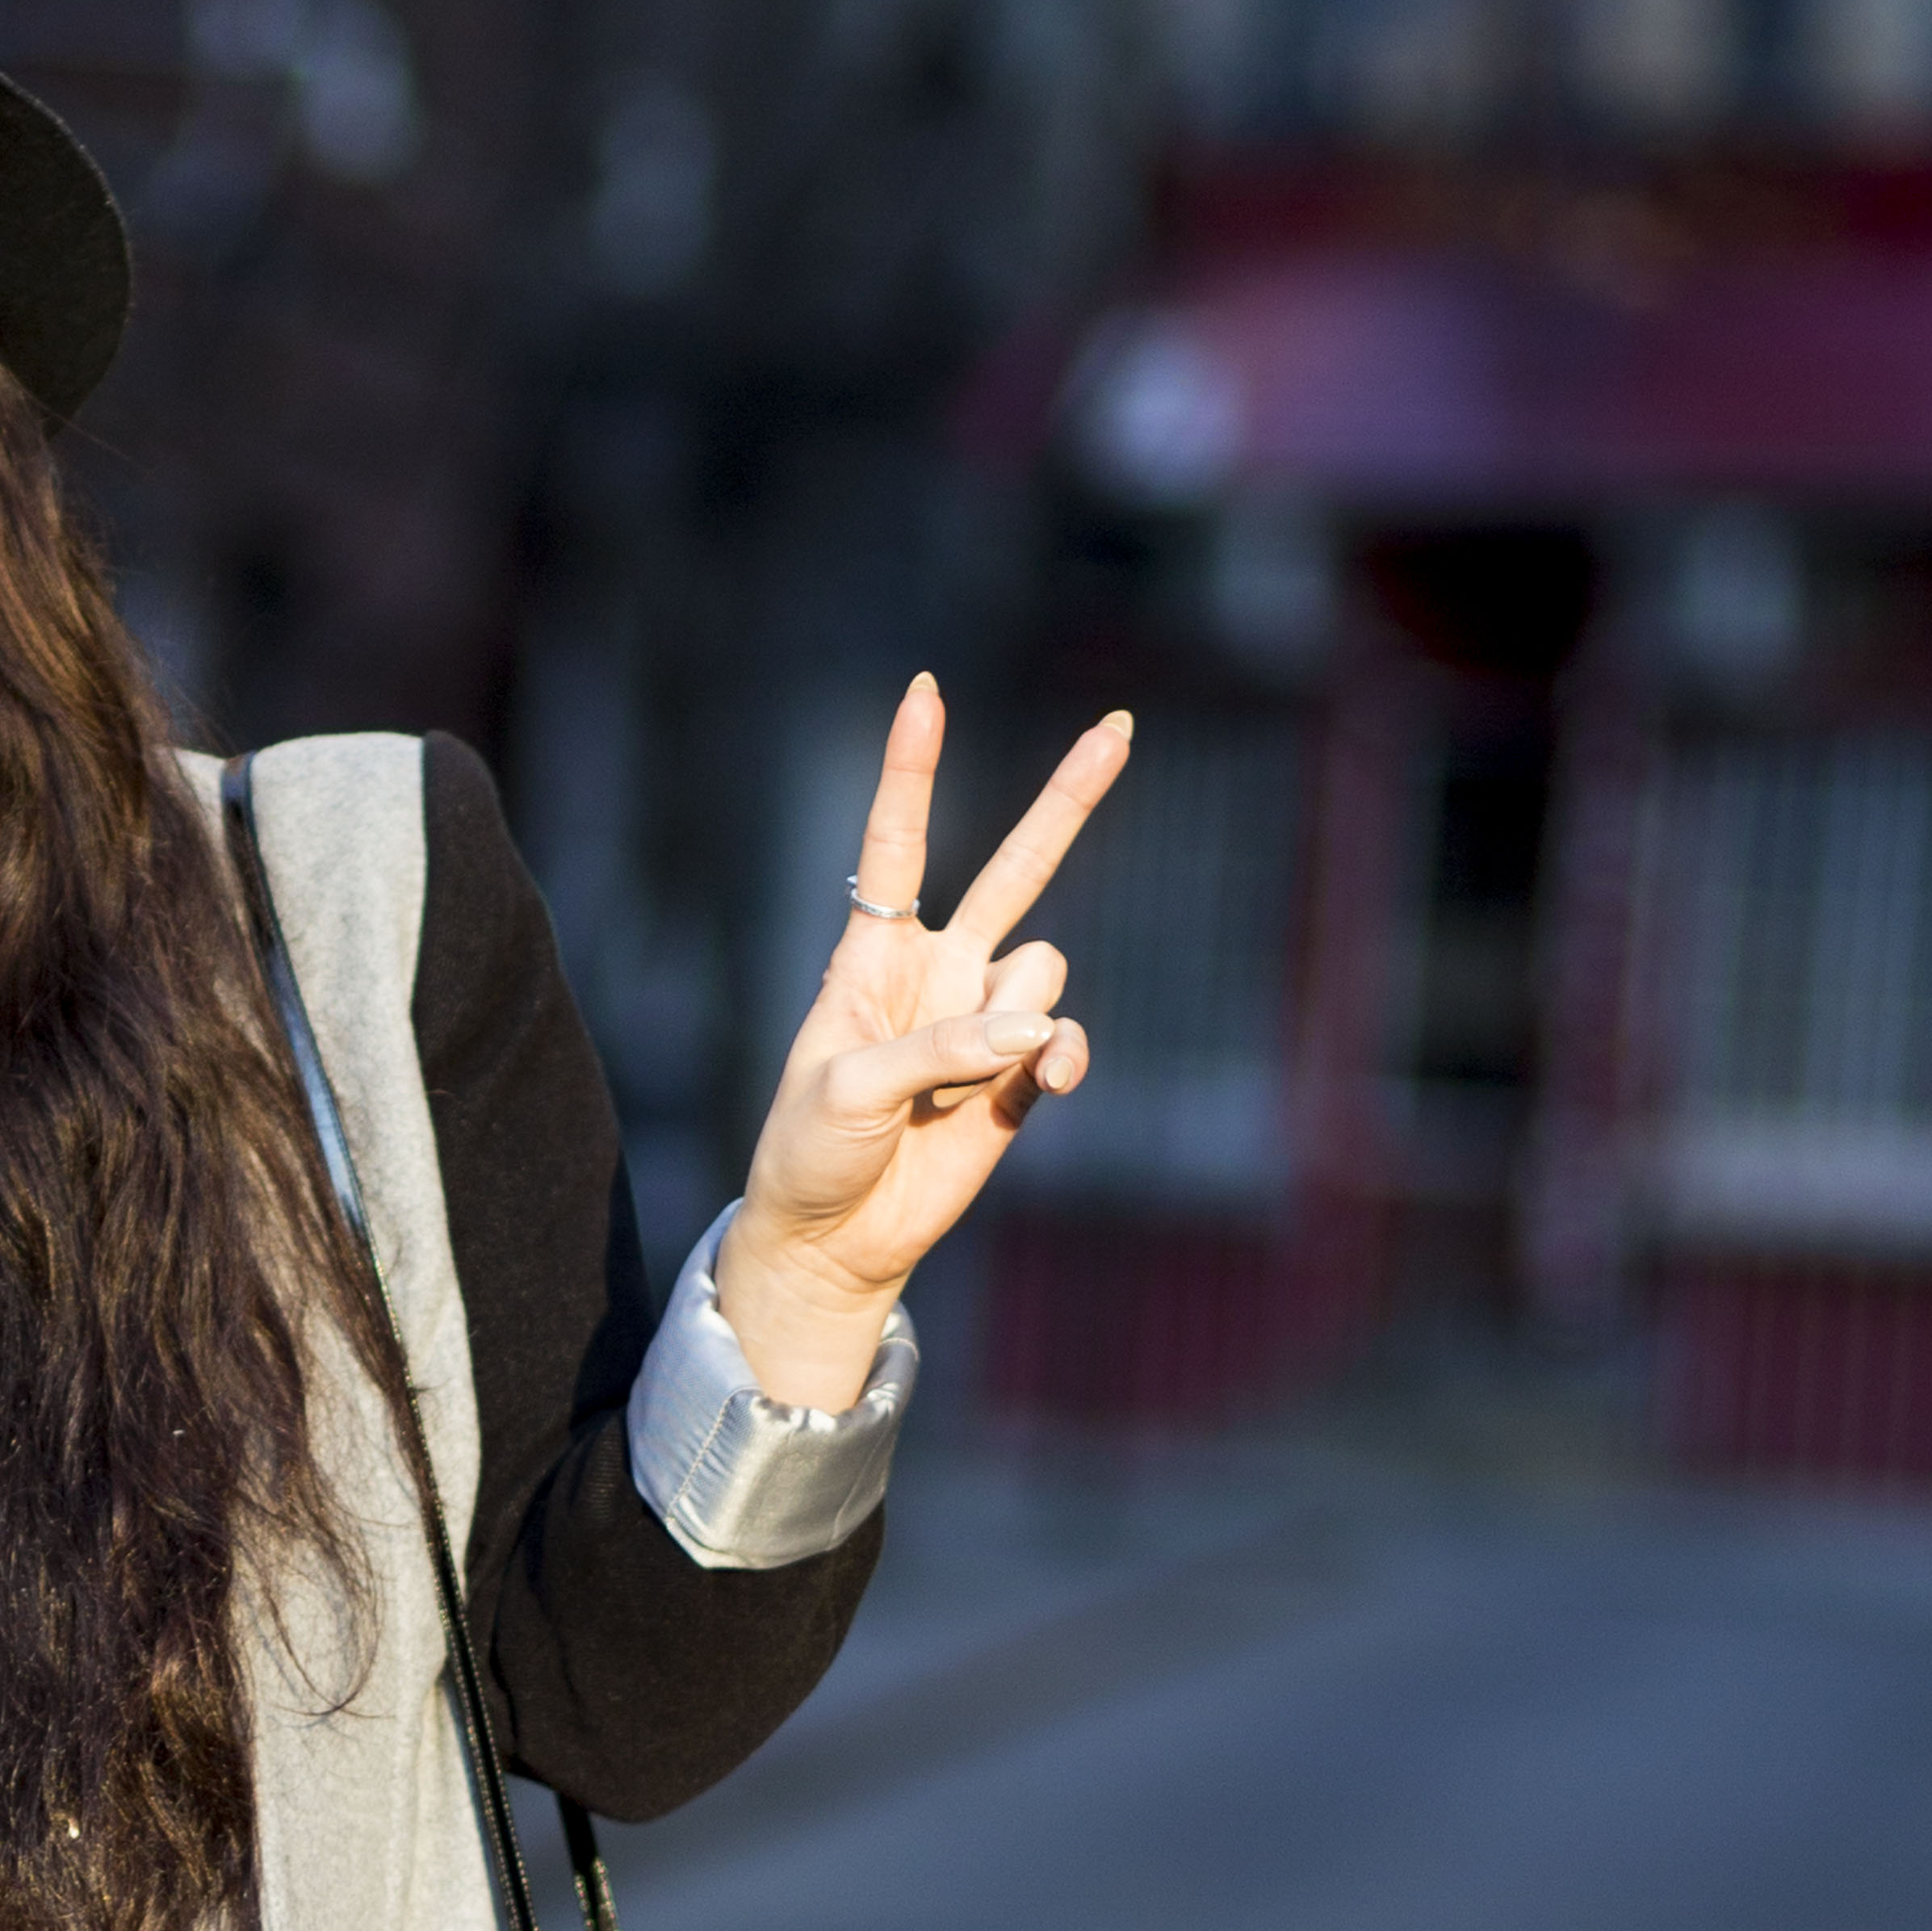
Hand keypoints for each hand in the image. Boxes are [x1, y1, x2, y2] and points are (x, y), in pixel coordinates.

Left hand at [714, 676, 1131, 1408]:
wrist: (833, 1238)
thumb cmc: (810, 1150)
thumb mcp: (846, 1091)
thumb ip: (939, 1049)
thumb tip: (1037, 1031)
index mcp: (871, 954)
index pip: (896, 843)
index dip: (911, 769)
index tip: (924, 691)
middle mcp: (936, 973)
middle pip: (1013, 867)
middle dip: (1068, 799)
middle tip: (1121, 724)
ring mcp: (983, 1023)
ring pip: (1043, 973)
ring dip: (1014, 1021)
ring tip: (955, 1085)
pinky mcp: (1018, 1081)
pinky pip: (1064, 1045)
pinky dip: (1060, 1061)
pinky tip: (1040, 1089)